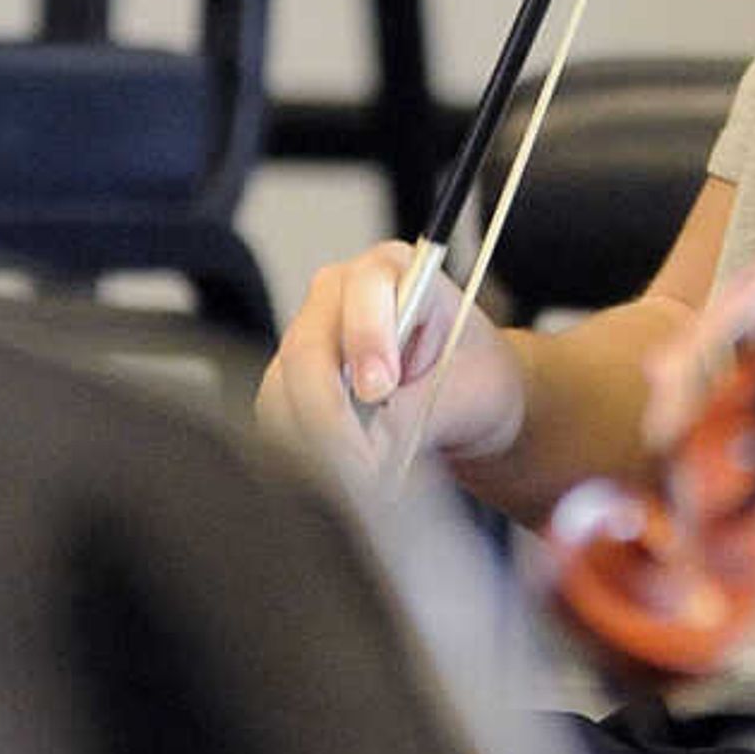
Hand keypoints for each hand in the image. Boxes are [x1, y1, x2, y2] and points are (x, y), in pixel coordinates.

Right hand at [255, 240, 526, 471]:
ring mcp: (305, 342)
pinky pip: (279, 425)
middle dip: (331, 415)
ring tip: (363, 483)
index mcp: (392, 270)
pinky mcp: (287, 388)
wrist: (466, 397)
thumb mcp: (471, 388)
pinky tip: (345, 479)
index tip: (381, 389)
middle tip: (363, 466)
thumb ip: (419, 410)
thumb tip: (373, 448)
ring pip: (283, 394)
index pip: (364, 291)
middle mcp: (337, 298)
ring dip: (317, 446)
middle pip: (307, 350)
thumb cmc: (475, 375)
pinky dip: (309, 458)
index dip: (367, 340)